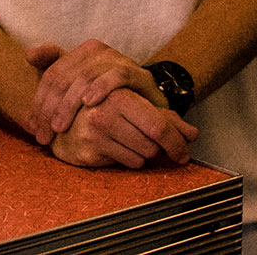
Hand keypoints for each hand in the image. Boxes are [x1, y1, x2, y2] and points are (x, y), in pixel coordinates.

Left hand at [26, 39, 165, 144]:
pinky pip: (118, 75)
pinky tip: (89, 104)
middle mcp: (100, 51)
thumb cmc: (108, 98)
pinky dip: (101, 87)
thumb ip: (54, 68)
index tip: (33, 126)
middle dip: (50, 107)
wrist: (147, 106)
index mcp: (83, 52)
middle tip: (43, 134)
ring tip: (59, 127)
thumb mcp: (78, 85)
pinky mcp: (139, 74)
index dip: (39, 100)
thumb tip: (29, 56)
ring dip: (69, 104)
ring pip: (86, 76)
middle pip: (66, 76)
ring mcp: (120, 60)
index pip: (53, 73)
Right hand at [49, 88, 197, 169]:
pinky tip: (118, 147)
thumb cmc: (105, 108)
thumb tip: (192, 134)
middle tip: (161, 146)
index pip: (159, 125)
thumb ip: (166, 118)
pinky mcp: (89, 150)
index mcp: (120, 93)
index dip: (177, 142)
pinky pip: (127, 163)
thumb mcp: (136, 104)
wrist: (64, 116)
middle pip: (153, 143)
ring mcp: (96, 131)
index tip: (184, 153)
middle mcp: (107, 110)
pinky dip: (130, 159)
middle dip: (161, 147)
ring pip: (142, 155)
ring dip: (144, 152)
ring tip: (131, 139)